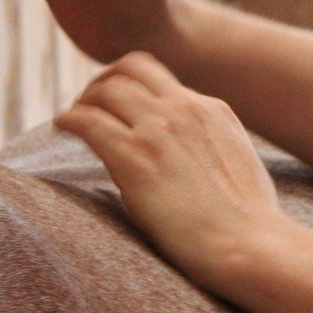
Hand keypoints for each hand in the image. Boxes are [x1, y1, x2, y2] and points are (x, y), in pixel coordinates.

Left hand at [55, 52, 284, 289]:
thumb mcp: (240, 164)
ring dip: (84, 99)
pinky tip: (62, 127)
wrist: (249, 244)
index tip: (120, 105)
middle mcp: (185, 109)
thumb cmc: (250, 222)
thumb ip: (216, 146)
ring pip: (107, 89)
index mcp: (212, 110)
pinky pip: (88, 121)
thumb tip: (202, 157)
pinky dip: (69, 118)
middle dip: (105, 80)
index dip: (135, 88)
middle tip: (90, 103)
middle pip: (132, 68)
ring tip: (72, 118)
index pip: (163, 81)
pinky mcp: (134, 158)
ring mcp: (159, 130)